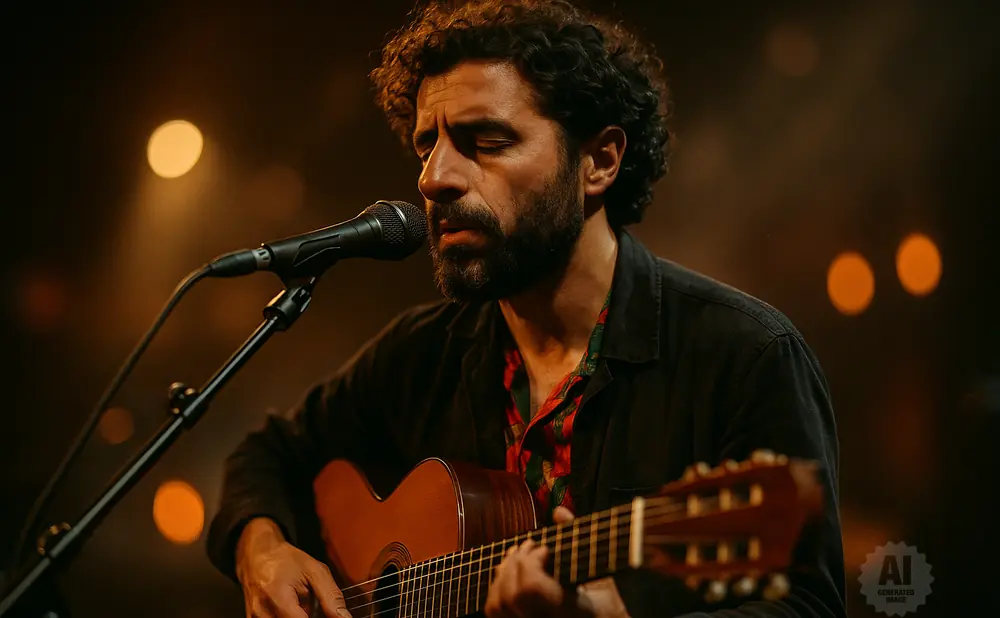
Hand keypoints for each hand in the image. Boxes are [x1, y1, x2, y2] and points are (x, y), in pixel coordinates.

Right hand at [236, 518, 351, 617]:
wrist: (256, 553)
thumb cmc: (285, 559)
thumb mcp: (314, 570)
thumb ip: (330, 596)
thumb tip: (344, 617)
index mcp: (277, 597)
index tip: (324, 612)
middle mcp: (261, 611)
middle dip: (307, 615)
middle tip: (310, 603)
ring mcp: (254, 617)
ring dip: (296, 616)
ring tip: (299, 604)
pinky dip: (287, 616)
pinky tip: (291, 608)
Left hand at [484, 507, 629, 617]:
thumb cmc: (605, 600)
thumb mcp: (598, 569)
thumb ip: (577, 539)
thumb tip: (559, 512)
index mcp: (567, 611)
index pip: (532, 588)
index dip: (531, 564)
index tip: (545, 549)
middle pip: (511, 597)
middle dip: (516, 564)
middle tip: (530, 546)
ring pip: (498, 605)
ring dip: (504, 572)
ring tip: (517, 555)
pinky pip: (496, 610)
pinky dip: (497, 586)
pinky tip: (508, 570)